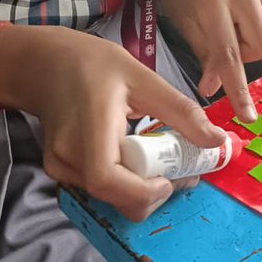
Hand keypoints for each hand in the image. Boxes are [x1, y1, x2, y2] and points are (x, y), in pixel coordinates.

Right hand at [0, 26, 225, 221]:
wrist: (45, 63)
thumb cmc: (93, 64)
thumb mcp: (143, 78)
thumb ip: (180, 112)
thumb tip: (216, 141)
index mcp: (90, 128)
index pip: (108, 180)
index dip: (143, 192)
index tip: (170, 179)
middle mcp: (68, 155)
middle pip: (115, 198)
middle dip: (153, 192)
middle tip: (181, 168)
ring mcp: (60, 167)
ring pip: (109, 197)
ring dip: (141, 188)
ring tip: (161, 158)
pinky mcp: (59, 171)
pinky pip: (99, 188)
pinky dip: (124, 182)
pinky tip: (136, 158)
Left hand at [158, 0, 261, 121]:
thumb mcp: (186, 24)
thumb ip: (205, 55)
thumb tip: (213, 89)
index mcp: (212, 2)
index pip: (229, 54)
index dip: (238, 88)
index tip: (248, 115)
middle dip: (248, 54)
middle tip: (228, 41)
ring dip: (257, 40)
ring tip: (236, 24)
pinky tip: (248, 13)